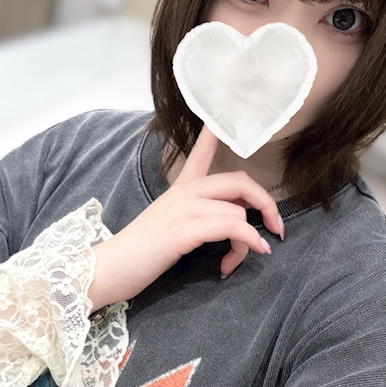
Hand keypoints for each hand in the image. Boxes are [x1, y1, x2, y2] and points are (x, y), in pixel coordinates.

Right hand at [88, 126, 283, 308]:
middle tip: (276, 226)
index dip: (215, 134)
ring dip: (251, 239)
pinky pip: (231, 226)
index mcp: (180, 189)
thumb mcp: (170, 227)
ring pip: (238, 210)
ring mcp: (183, 208)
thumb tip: (233, 224)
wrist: (108, 268)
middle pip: (238, 181)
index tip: (226, 118)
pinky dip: (248, 240)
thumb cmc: (139, 253)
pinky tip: (254, 251)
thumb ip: (199, 218)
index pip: (200, 152)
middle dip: (266, 202)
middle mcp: (184, 193)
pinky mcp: (183, 229)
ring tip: (242, 258)